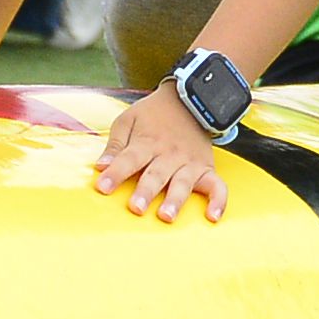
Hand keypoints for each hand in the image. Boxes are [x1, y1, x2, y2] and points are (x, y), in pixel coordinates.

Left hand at [91, 89, 229, 222]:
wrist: (189, 100)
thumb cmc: (154, 114)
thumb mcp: (128, 120)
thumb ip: (115, 145)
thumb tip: (100, 166)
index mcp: (147, 142)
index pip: (129, 159)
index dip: (115, 173)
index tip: (102, 186)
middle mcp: (169, 154)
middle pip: (156, 174)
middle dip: (146, 191)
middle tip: (136, 207)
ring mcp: (190, 162)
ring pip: (183, 183)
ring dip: (175, 200)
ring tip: (167, 216)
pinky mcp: (206, 168)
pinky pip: (217, 186)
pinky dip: (218, 201)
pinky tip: (213, 217)